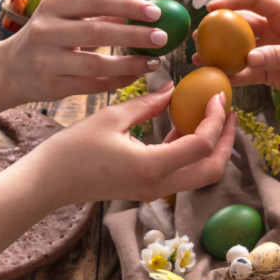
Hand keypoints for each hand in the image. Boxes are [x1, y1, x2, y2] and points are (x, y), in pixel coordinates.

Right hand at [0, 0, 174, 100]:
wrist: (9, 69)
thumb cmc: (46, 38)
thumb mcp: (63, 18)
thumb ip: (96, 14)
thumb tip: (139, 11)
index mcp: (53, 5)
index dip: (128, 5)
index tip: (155, 11)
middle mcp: (47, 30)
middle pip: (99, 31)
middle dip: (135, 35)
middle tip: (162, 38)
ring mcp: (48, 60)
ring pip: (97, 64)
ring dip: (130, 64)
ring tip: (153, 62)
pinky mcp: (53, 85)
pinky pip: (93, 85)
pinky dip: (117, 81)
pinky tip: (135, 77)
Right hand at [30, 84, 236, 203]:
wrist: (50, 181)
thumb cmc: (74, 148)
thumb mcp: (112, 117)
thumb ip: (148, 103)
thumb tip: (174, 88)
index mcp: (151, 167)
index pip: (200, 145)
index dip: (214, 118)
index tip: (216, 94)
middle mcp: (158, 186)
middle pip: (212, 170)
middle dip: (226, 141)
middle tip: (228, 112)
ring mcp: (154, 192)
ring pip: (200, 175)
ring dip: (211, 147)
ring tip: (212, 115)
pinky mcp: (147, 189)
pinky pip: (181, 173)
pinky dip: (190, 152)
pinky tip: (185, 125)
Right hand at [204, 0, 279, 111]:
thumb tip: (249, 58)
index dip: (233, 0)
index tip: (211, 8)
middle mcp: (277, 30)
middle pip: (242, 24)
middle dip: (219, 29)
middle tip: (199, 37)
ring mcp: (273, 53)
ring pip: (241, 50)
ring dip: (221, 54)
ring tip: (200, 59)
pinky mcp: (272, 74)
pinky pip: (248, 72)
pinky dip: (233, 75)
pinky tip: (217, 78)